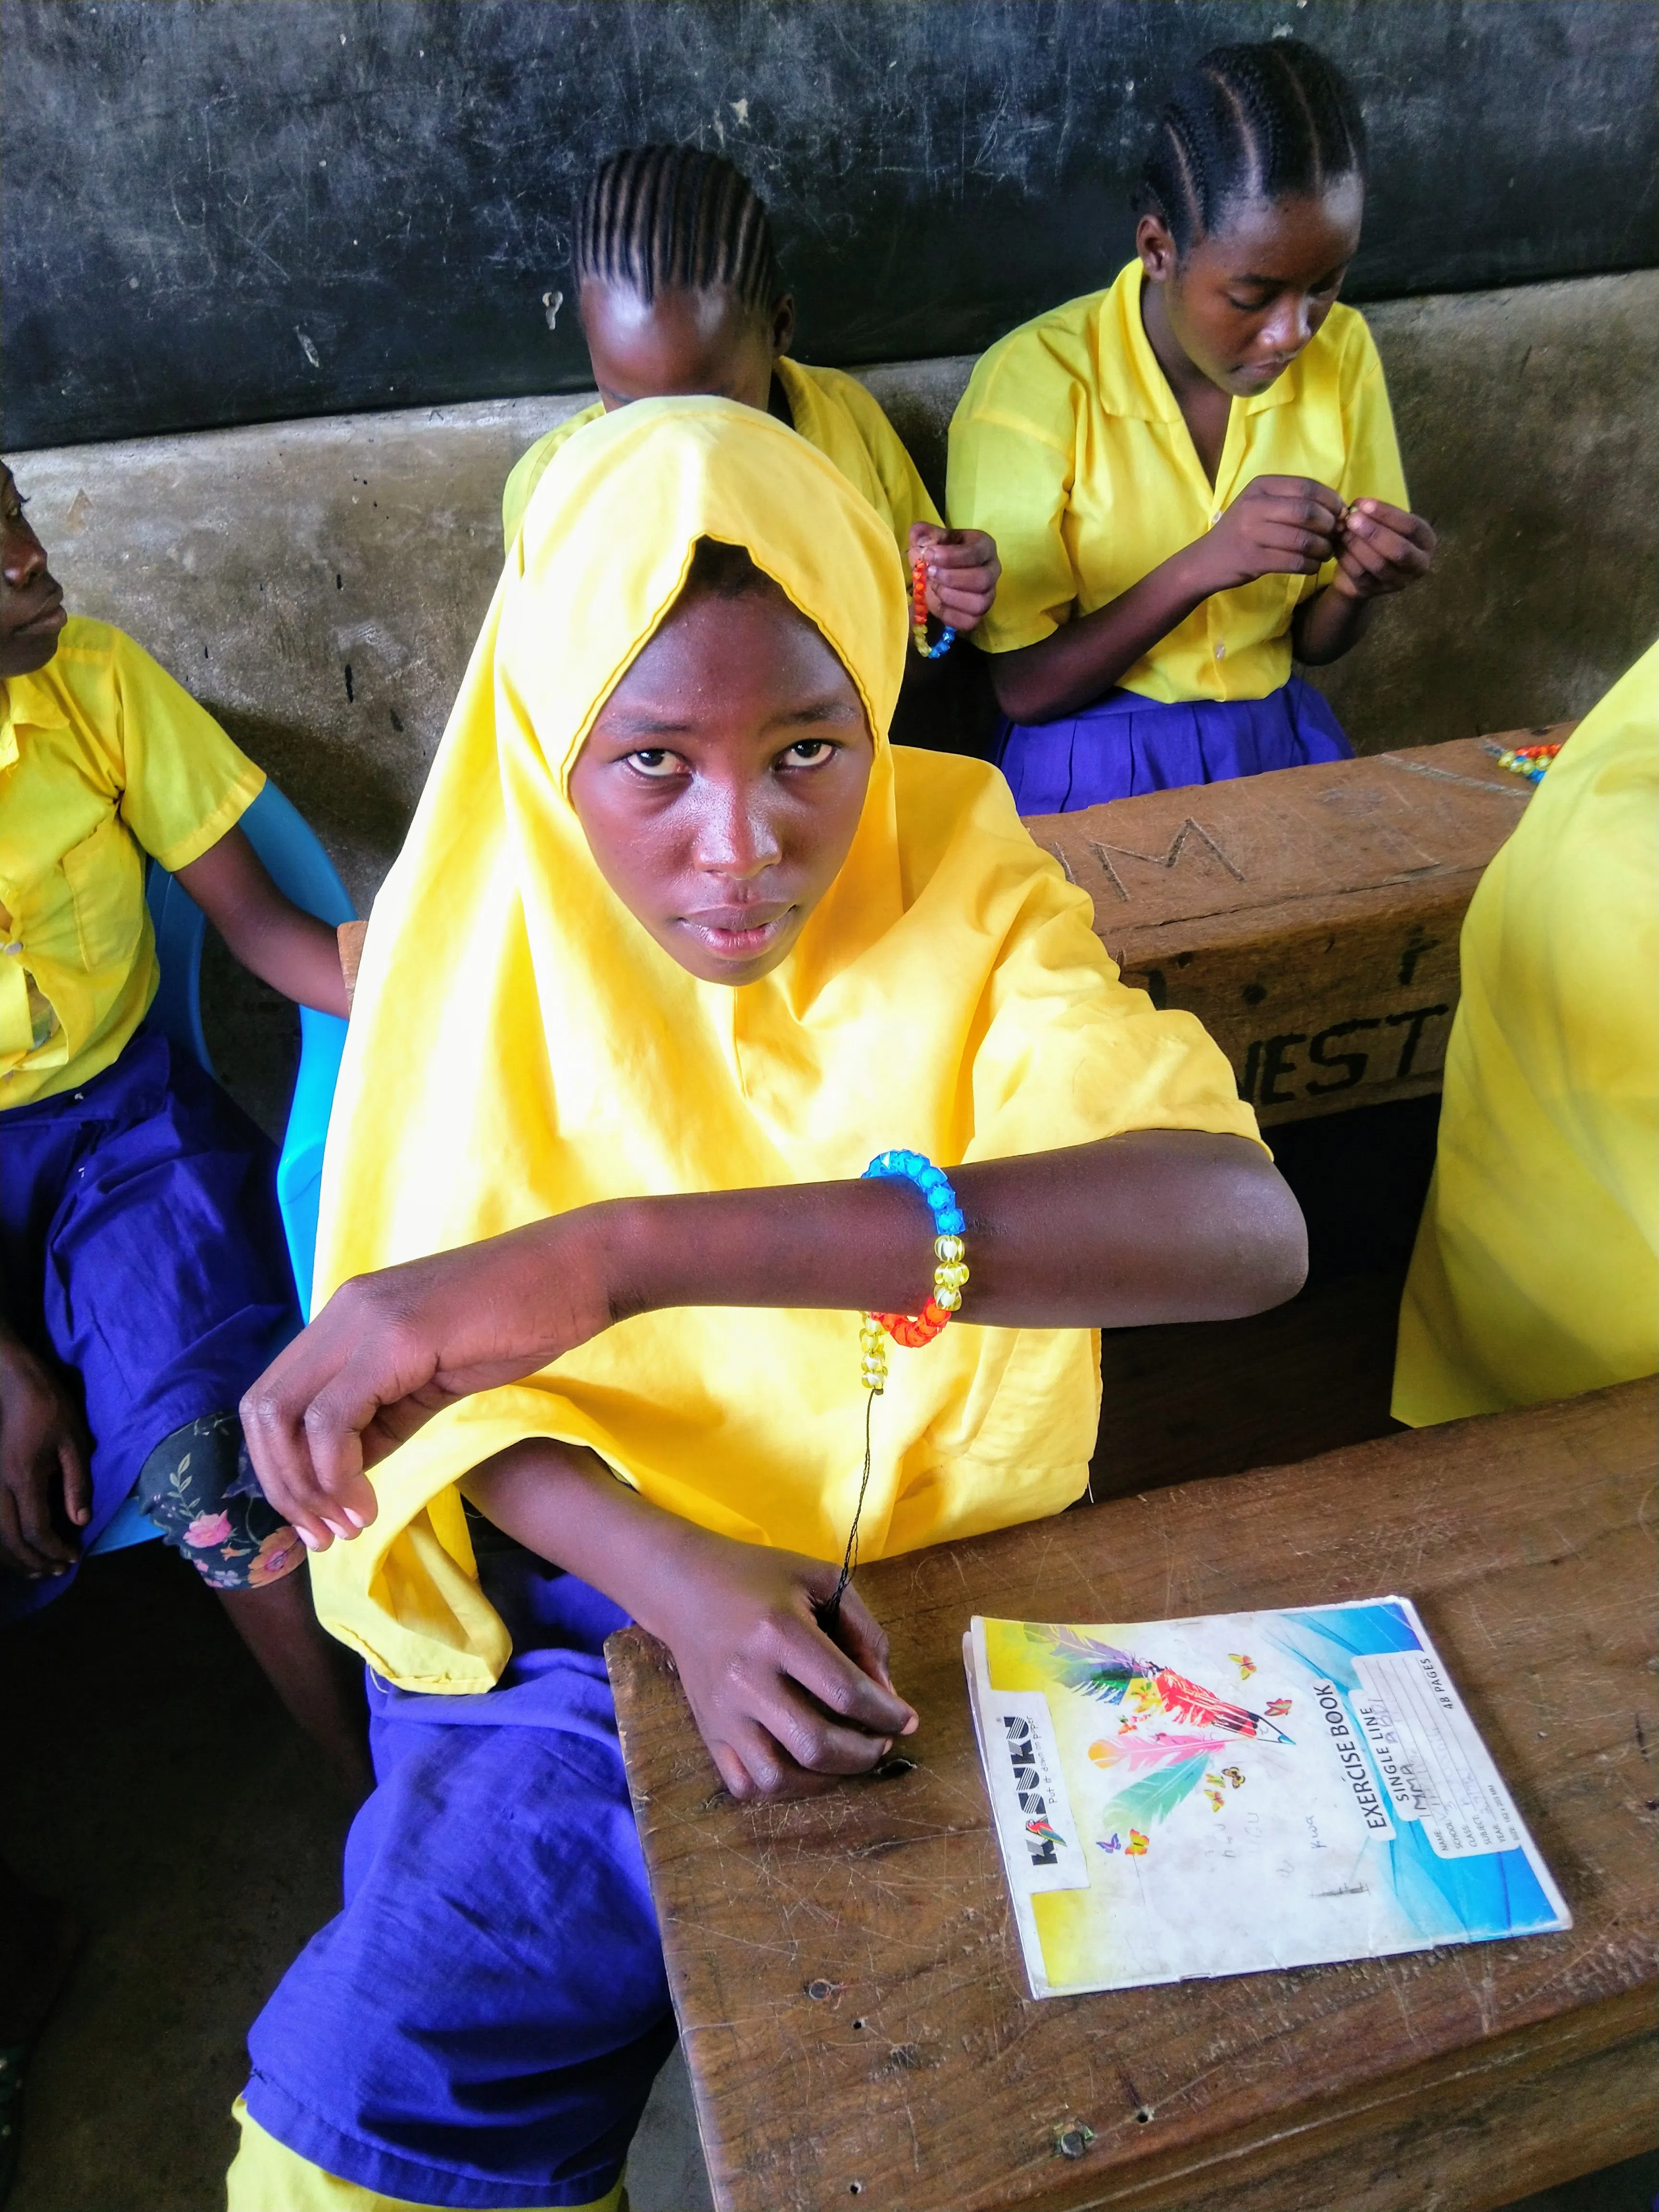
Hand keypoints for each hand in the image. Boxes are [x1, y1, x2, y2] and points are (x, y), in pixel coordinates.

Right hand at [0, 1332, 91, 1577]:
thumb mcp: (74, 1442)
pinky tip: (18, 1547)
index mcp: (24, 1479)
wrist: (12, 1383)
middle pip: (10, 1540)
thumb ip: (76, 1483)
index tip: (73, 1558)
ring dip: (16, 1557)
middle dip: (35, 1561)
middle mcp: (0, 1487)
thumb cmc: (49, 1408)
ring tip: (39, 1568)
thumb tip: (79, 1521)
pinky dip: (3, 1541)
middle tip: (58, 1571)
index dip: (54, 1550)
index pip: (35, 1530)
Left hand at [240, 1215, 612, 1551]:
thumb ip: (382, 1416)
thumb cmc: (521, 1319)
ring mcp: (364, 1320)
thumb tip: (341, 1472)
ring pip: (284, 1415)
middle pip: (262, 1409)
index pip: (275, 1398)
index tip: (318, 1519)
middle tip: (321, 1535)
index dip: (281, 1467)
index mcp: (347, 1317)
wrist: (579, 1273)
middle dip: (281, 1485)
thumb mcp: (434, 1377)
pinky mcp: (396, 1338)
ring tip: (347, 1526)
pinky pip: (332, 1418)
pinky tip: (367, 1505)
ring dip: (306, 1488)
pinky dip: (336, 1474)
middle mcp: (341, 1311)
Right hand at [648, 1527, 917, 1799]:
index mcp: (779, 1632)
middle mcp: (747, 1678)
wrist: (685, 1586)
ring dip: (827, 1780)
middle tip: (882, 1743)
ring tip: (847, 1759)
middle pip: (816, 1744)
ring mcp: (723, 1711)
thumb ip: (864, 1632)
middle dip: (864, 1754)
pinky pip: (746, 1784)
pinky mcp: (708, 1731)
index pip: (846, 1692)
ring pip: (779, 1777)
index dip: (887, 1714)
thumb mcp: (822, 1581)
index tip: (906, 1720)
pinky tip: (804, 1766)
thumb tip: (887, 1694)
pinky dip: (783, 1788)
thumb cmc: (761, 1578)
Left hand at [910, 522, 999, 634]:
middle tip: (930, 573)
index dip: (951, 556)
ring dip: (950, 597)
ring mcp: (988, 595)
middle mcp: (992, 571)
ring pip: (979, 603)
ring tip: (933, 587)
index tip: (929, 555)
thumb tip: (919, 535)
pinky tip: (936, 604)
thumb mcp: (930, 539)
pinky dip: (949, 615)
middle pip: (981, 580)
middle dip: (951, 578)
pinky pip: (969, 622)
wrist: (936, 577)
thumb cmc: (939, 555)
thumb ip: (923, 534)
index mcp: (984, 546)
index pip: (975, 552)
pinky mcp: (978, 615)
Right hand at [1194, 476, 1346, 593]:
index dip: (1331, 500)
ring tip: (1326, 553)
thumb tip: (1337, 508)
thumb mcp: (1261, 505)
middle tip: (1335, 535)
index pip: (1307, 487)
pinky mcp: (1254, 560)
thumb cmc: (1242, 532)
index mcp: (1261, 486)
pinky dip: (1310, 565)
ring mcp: (1252, 533)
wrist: (1206, 561)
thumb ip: (1292, 501)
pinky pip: (1294, 562)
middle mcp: (1255, 506)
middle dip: (1329, 525)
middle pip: (1307, 512)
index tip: (1341, 513)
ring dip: (1323, 548)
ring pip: (1303, 539)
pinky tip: (1313, 566)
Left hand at [1328, 498, 1435, 600]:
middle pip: (1399, 550)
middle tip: (1352, 519)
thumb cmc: (1379, 537)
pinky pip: (1360, 574)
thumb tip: (1357, 505)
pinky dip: (1346, 557)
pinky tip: (1337, 544)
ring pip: (1379, 565)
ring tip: (1342, 530)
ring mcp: (1398, 582)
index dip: (1387, 515)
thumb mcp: (1383, 522)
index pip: (1412, 527)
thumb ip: (1376, 513)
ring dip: (1357, 544)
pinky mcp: (1375, 591)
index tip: (1363, 504)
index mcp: (1426, 542)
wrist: (1363, 568)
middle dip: (1374, 533)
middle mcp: (1418, 565)